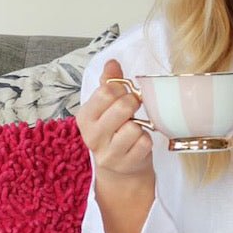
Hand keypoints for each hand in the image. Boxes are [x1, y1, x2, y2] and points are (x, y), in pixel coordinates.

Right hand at [76, 59, 155, 232]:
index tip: (125, 93)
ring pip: (134, 128)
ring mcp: (108, 152)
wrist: (121, 170)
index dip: (121, 89)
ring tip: (135, 129)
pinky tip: (140, 142)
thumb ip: (109, 84)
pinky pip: (145, 143)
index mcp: (85, 117)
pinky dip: (147, 140)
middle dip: (133, 104)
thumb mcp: (107, 108)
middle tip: (134, 109)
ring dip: (141, 126)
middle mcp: (92, 135)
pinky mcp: (126, 163)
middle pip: (122, 107)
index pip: (105, 92)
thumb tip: (112, 63)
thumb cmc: (115, 131)